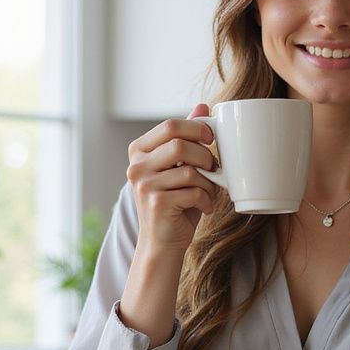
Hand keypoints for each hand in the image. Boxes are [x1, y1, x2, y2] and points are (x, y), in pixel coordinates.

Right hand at [126, 103, 216, 258]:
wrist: (163, 242)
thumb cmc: (175, 202)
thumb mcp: (181, 166)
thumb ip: (187, 137)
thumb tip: (203, 106)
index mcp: (139, 150)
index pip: (170, 125)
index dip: (196, 129)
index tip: (210, 139)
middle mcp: (137, 166)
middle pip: (180, 144)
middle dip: (205, 156)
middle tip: (212, 169)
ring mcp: (144, 185)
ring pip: (190, 170)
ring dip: (208, 182)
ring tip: (207, 191)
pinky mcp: (157, 203)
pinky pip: (194, 191)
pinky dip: (206, 200)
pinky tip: (203, 207)